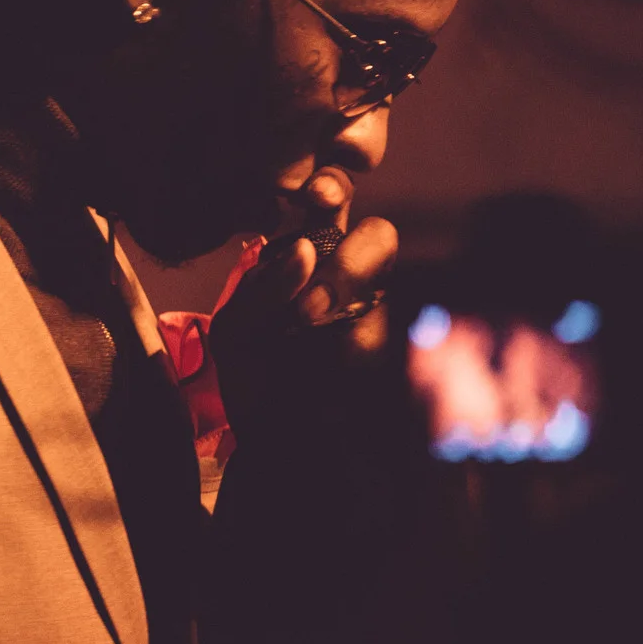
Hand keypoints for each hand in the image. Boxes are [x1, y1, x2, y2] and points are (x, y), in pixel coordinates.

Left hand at [210, 175, 397, 443]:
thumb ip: (263, 289)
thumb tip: (308, 248)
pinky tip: (335, 376)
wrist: (279, 455)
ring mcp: (381, 318)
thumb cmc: (257, 383)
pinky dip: (363, 351)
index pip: (331, 205)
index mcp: (308, 261)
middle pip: (378, 236)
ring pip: (390, 289)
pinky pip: (400, 338)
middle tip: (311, 304)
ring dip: (354, 311)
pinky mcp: (402, 358)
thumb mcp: (239, 334)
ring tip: (313, 339)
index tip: (315, 193)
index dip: (331, 187)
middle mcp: (352, 280)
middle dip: (349, 261)